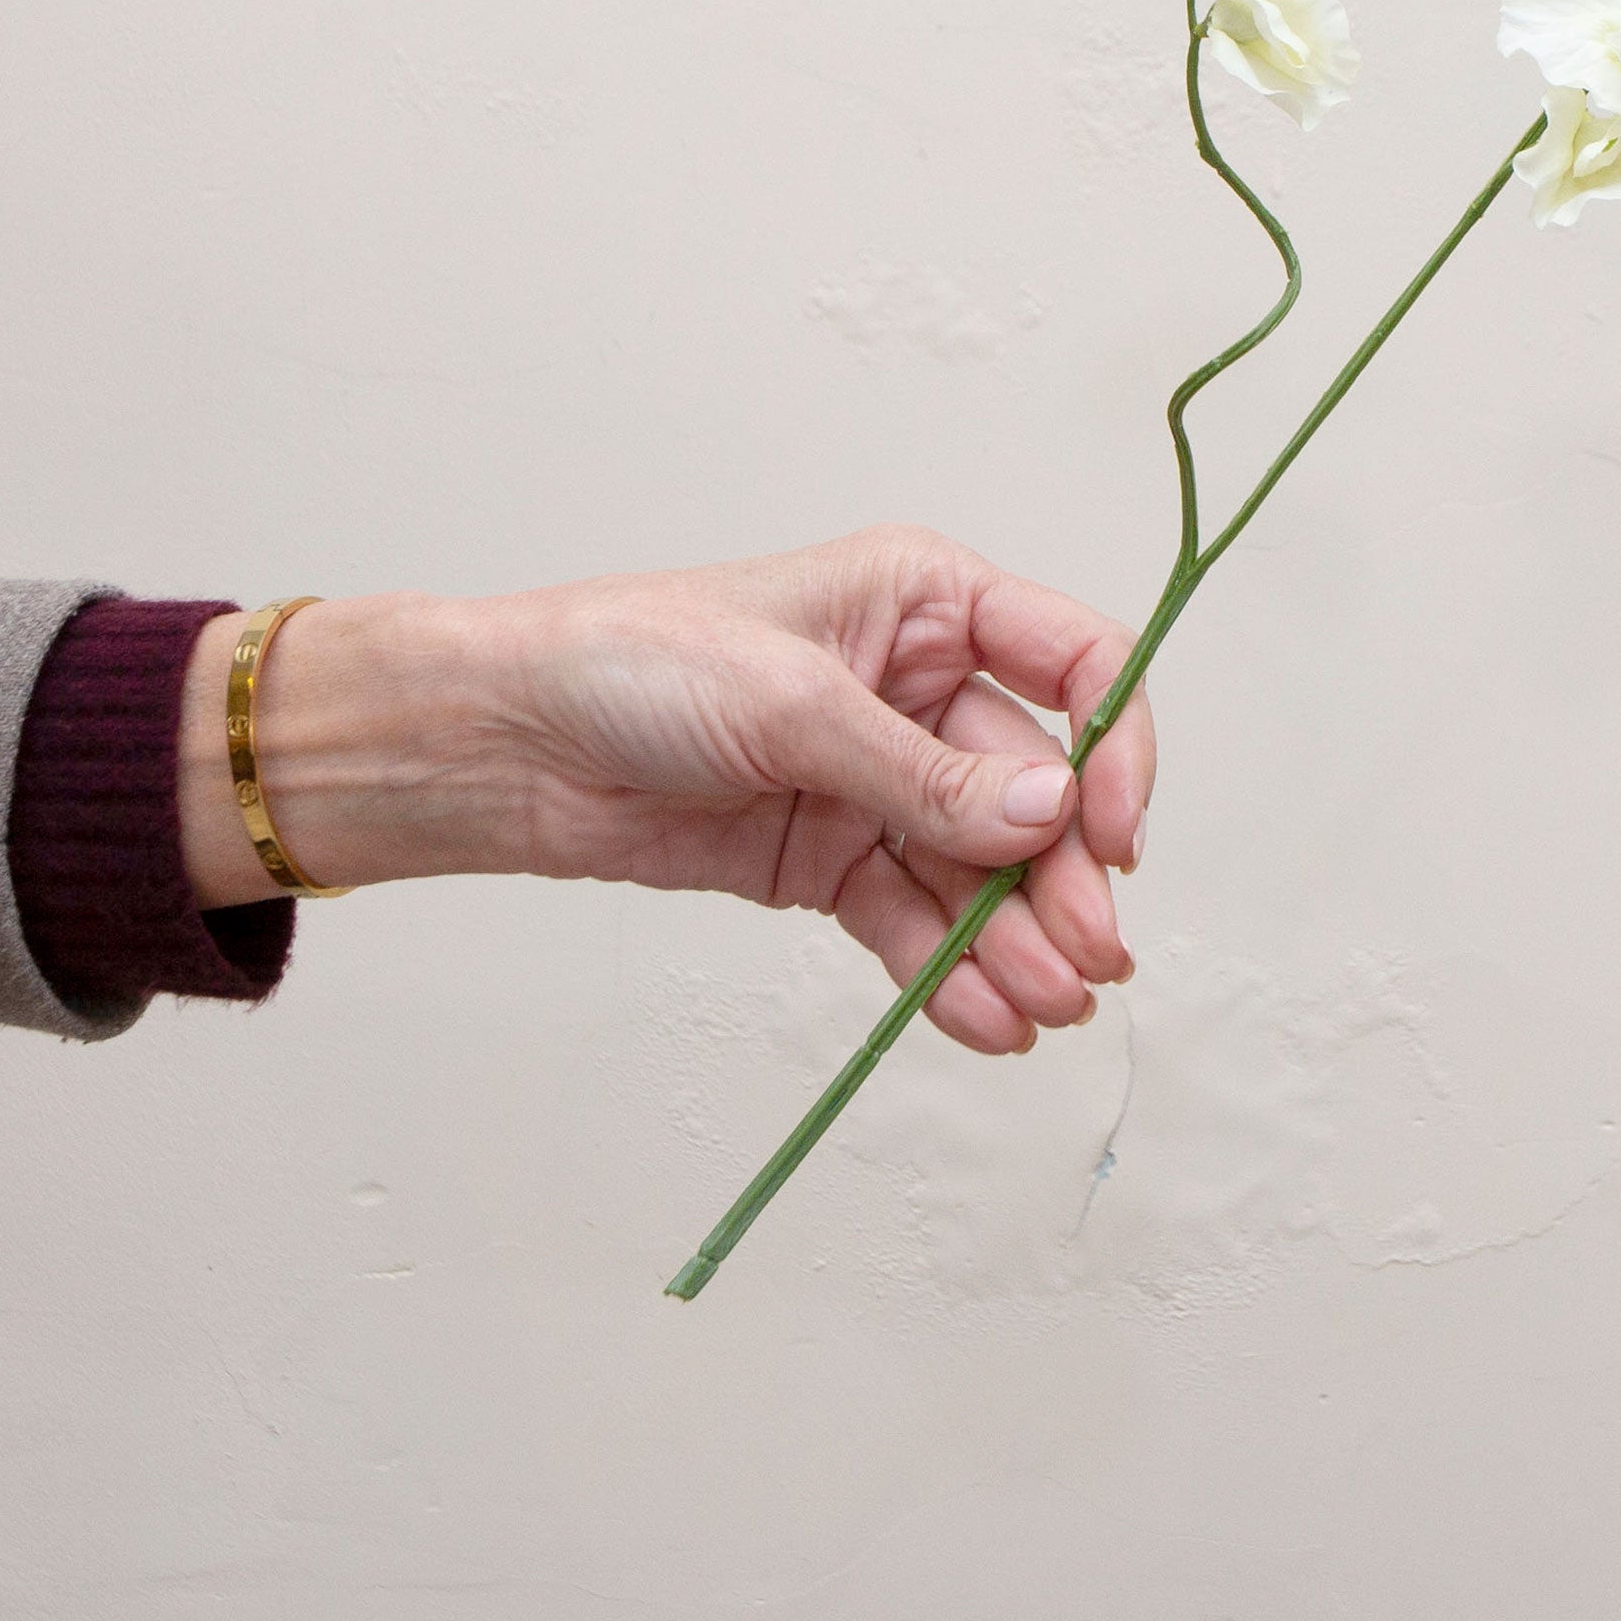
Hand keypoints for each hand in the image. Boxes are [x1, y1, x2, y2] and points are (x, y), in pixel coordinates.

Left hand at [177, 527, 1155, 1055]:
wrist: (506, 745)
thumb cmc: (628, 662)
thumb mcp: (789, 703)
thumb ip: (922, 770)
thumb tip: (1047, 813)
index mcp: (923, 601)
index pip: (1073, 661)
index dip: (1114, 743)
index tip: (1113, 830)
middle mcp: (914, 686)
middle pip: (1035, 787)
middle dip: (1065, 876)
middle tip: (1088, 958)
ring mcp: (875, 780)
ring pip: (981, 868)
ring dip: (1017, 940)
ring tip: (1041, 1009)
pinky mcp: (829, 858)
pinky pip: (913, 918)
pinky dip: (950, 969)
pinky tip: (985, 1019)